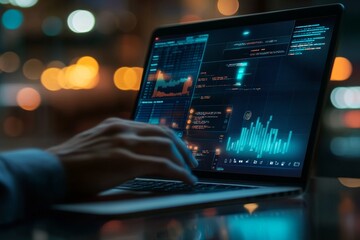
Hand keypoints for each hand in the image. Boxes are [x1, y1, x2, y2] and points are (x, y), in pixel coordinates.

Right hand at [47, 118, 197, 196]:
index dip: (170, 138)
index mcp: (117, 125)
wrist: (49, 170)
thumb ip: (115, 144)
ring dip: (183, 159)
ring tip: (191, 171)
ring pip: (166, 146)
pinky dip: (179, 172)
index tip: (179, 148)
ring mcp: (125, 143)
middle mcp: (123, 129)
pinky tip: (187, 179)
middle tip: (191, 160)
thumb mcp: (96, 145)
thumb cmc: (70, 162)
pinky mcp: (126, 160)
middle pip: (164, 133)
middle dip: (182, 147)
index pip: (152, 127)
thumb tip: (132, 154)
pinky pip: (162, 165)